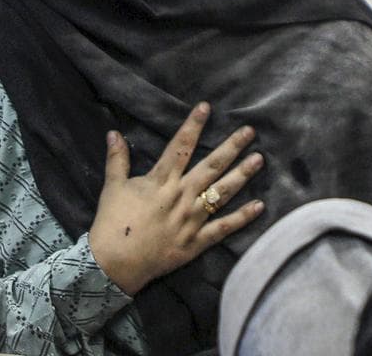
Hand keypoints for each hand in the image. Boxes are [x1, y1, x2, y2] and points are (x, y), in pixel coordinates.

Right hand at [88, 102, 263, 295]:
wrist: (114, 263)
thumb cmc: (112, 223)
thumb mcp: (112, 187)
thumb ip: (117, 159)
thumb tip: (113, 132)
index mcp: (160, 181)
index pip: (180, 146)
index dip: (193, 125)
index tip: (206, 108)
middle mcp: (181, 196)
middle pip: (211, 166)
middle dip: (231, 147)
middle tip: (250, 131)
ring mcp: (191, 219)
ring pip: (222, 193)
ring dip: (242, 175)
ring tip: (259, 159)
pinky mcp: (196, 242)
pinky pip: (224, 227)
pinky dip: (242, 217)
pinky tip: (260, 206)